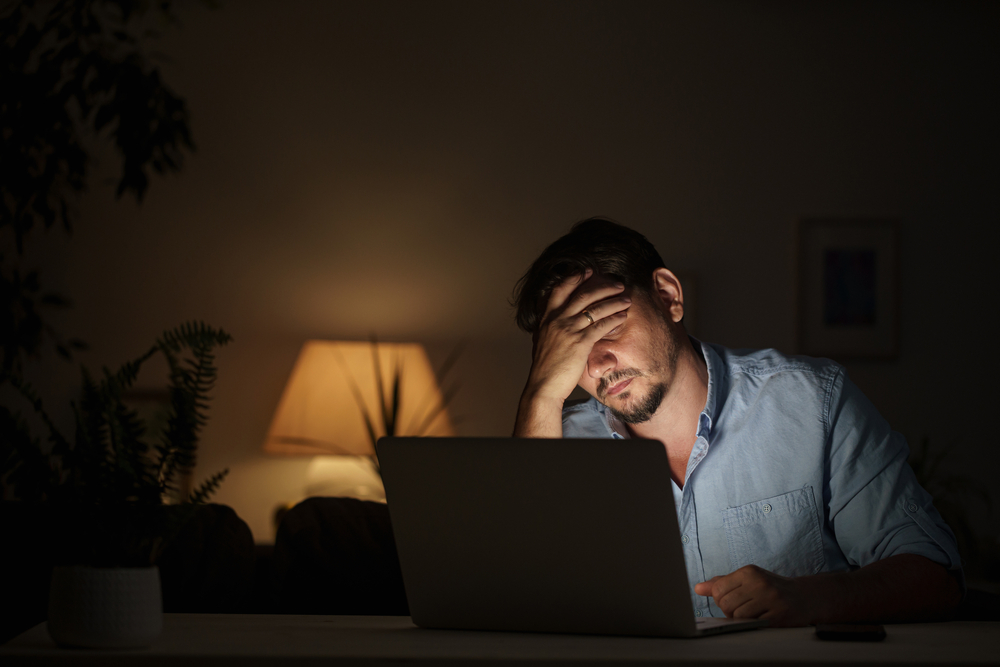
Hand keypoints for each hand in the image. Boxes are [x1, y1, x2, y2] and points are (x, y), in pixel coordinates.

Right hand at [524, 269, 630, 403]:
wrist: (542, 386)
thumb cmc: (544, 368)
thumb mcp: (541, 340)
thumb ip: (548, 327)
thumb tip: (552, 320)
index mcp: (546, 318)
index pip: (559, 289)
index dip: (574, 277)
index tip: (587, 271)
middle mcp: (556, 320)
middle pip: (582, 294)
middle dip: (602, 286)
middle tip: (617, 284)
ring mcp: (568, 330)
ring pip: (595, 308)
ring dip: (614, 301)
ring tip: (626, 299)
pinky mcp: (580, 343)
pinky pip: (601, 326)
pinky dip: (614, 319)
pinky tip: (622, 317)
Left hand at [694, 565, 815, 626]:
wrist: (805, 597)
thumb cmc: (771, 588)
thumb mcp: (747, 580)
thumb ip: (722, 583)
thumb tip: (698, 588)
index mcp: (748, 572)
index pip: (718, 590)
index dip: (720, 600)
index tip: (732, 601)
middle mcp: (759, 582)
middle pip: (726, 605)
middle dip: (730, 612)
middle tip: (744, 610)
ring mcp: (770, 599)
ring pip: (738, 616)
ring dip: (742, 620)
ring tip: (754, 614)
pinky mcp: (779, 615)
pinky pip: (754, 625)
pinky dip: (754, 625)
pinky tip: (762, 618)